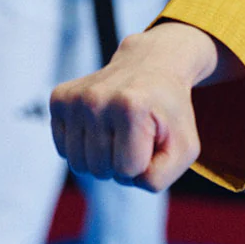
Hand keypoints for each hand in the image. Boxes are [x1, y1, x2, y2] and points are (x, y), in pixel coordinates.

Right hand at [50, 23, 217, 191]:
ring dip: (102, 157)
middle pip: (101, 170)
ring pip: (79, 165)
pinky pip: (64, 151)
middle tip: (136, 133)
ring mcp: (75, 98)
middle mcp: (97, 99)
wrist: (152, 64)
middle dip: (122, 162)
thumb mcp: (185, 147)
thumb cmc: (170, 112)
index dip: (144, 162)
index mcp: (131, 107)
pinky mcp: (59, 98)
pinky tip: (101, 124)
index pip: (128, 170)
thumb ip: (160, 177)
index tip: (153, 136)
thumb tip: (123, 179)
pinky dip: (84, 146)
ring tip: (119, 130)